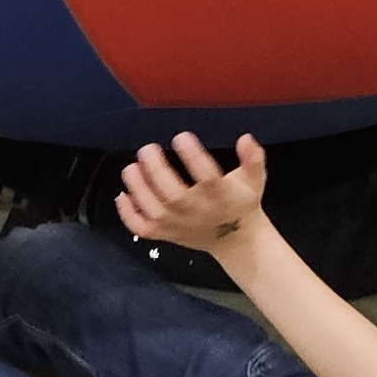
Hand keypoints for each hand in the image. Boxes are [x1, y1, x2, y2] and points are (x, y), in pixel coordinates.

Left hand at [117, 127, 269, 252]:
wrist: (234, 239)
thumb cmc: (240, 202)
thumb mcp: (254, 179)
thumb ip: (252, 159)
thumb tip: (246, 138)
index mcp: (220, 195)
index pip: (206, 177)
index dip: (193, 157)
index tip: (181, 137)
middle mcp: (197, 211)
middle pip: (173, 195)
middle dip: (156, 171)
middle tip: (147, 149)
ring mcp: (178, 225)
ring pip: (153, 211)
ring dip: (138, 189)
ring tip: (131, 167)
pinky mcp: (165, 234)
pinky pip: (142, 228)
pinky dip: (128, 215)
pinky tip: (122, 195)